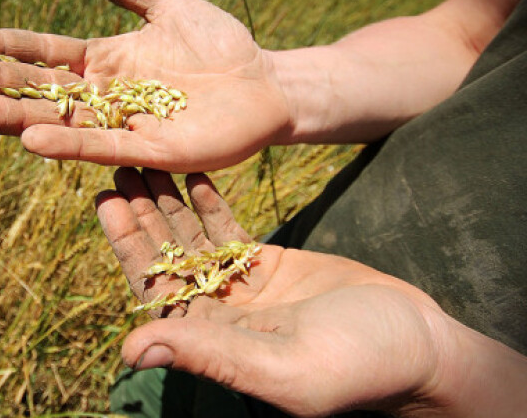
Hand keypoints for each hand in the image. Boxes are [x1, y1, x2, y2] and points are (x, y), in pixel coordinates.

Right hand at [0, 0, 291, 172]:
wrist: (266, 83)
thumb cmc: (219, 46)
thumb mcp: (166, 5)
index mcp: (100, 61)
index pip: (35, 53)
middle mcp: (101, 96)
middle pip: (31, 90)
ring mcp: (122, 126)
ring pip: (54, 122)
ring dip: (7, 118)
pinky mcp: (150, 152)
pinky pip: (102, 146)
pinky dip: (67, 145)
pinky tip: (32, 139)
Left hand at [95, 168, 454, 415]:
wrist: (419, 344)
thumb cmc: (358, 365)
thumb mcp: (281, 366)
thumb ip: (209, 355)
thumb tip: (131, 351)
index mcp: (212, 342)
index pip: (155, 289)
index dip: (129, 246)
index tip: (107, 201)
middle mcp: (218, 315)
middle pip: (167, 257)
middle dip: (142, 214)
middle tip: (119, 166)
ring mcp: (243, 289)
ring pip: (194, 240)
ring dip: (169, 202)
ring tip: (147, 160)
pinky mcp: (270, 267)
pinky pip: (228, 231)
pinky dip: (209, 203)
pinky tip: (192, 174)